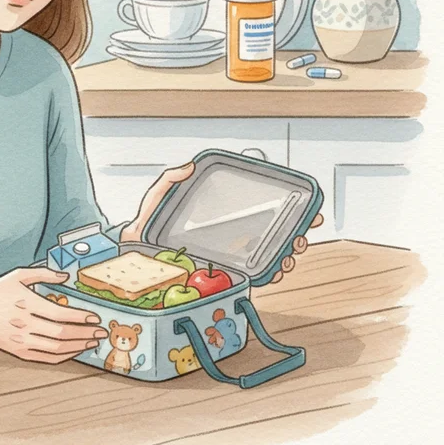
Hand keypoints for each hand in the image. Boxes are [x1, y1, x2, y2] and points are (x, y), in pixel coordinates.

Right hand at [0, 267, 108, 363]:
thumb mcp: (18, 275)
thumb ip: (43, 273)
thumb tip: (65, 276)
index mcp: (26, 303)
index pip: (60, 314)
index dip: (80, 317)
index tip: (95, 317)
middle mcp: (25, 324)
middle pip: (62, 334)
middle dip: (85, 333)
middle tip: (101, 331)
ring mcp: (22, 341)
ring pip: (56, 348)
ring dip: (78, 346)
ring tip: (92, 342)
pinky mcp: (19, 352)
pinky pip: (46, 358)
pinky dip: (63, 356)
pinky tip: (74, 351)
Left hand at [119, 162, 324, 282]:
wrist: (135, 255)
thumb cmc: (147, 224)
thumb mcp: (158, 196)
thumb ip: (172, 179)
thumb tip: (190, 165)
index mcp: (223, 216)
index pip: (263, 211)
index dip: (290, 210)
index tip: (310, 208)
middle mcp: (232, 236)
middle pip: (275, 235)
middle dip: (297, 235)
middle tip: (302, 235)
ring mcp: (231, 257)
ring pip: (270, 257)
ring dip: (289, 255)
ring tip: (292, 252)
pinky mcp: (225, 277)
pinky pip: (254, 279)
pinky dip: (271, 275)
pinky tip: (278, 270)